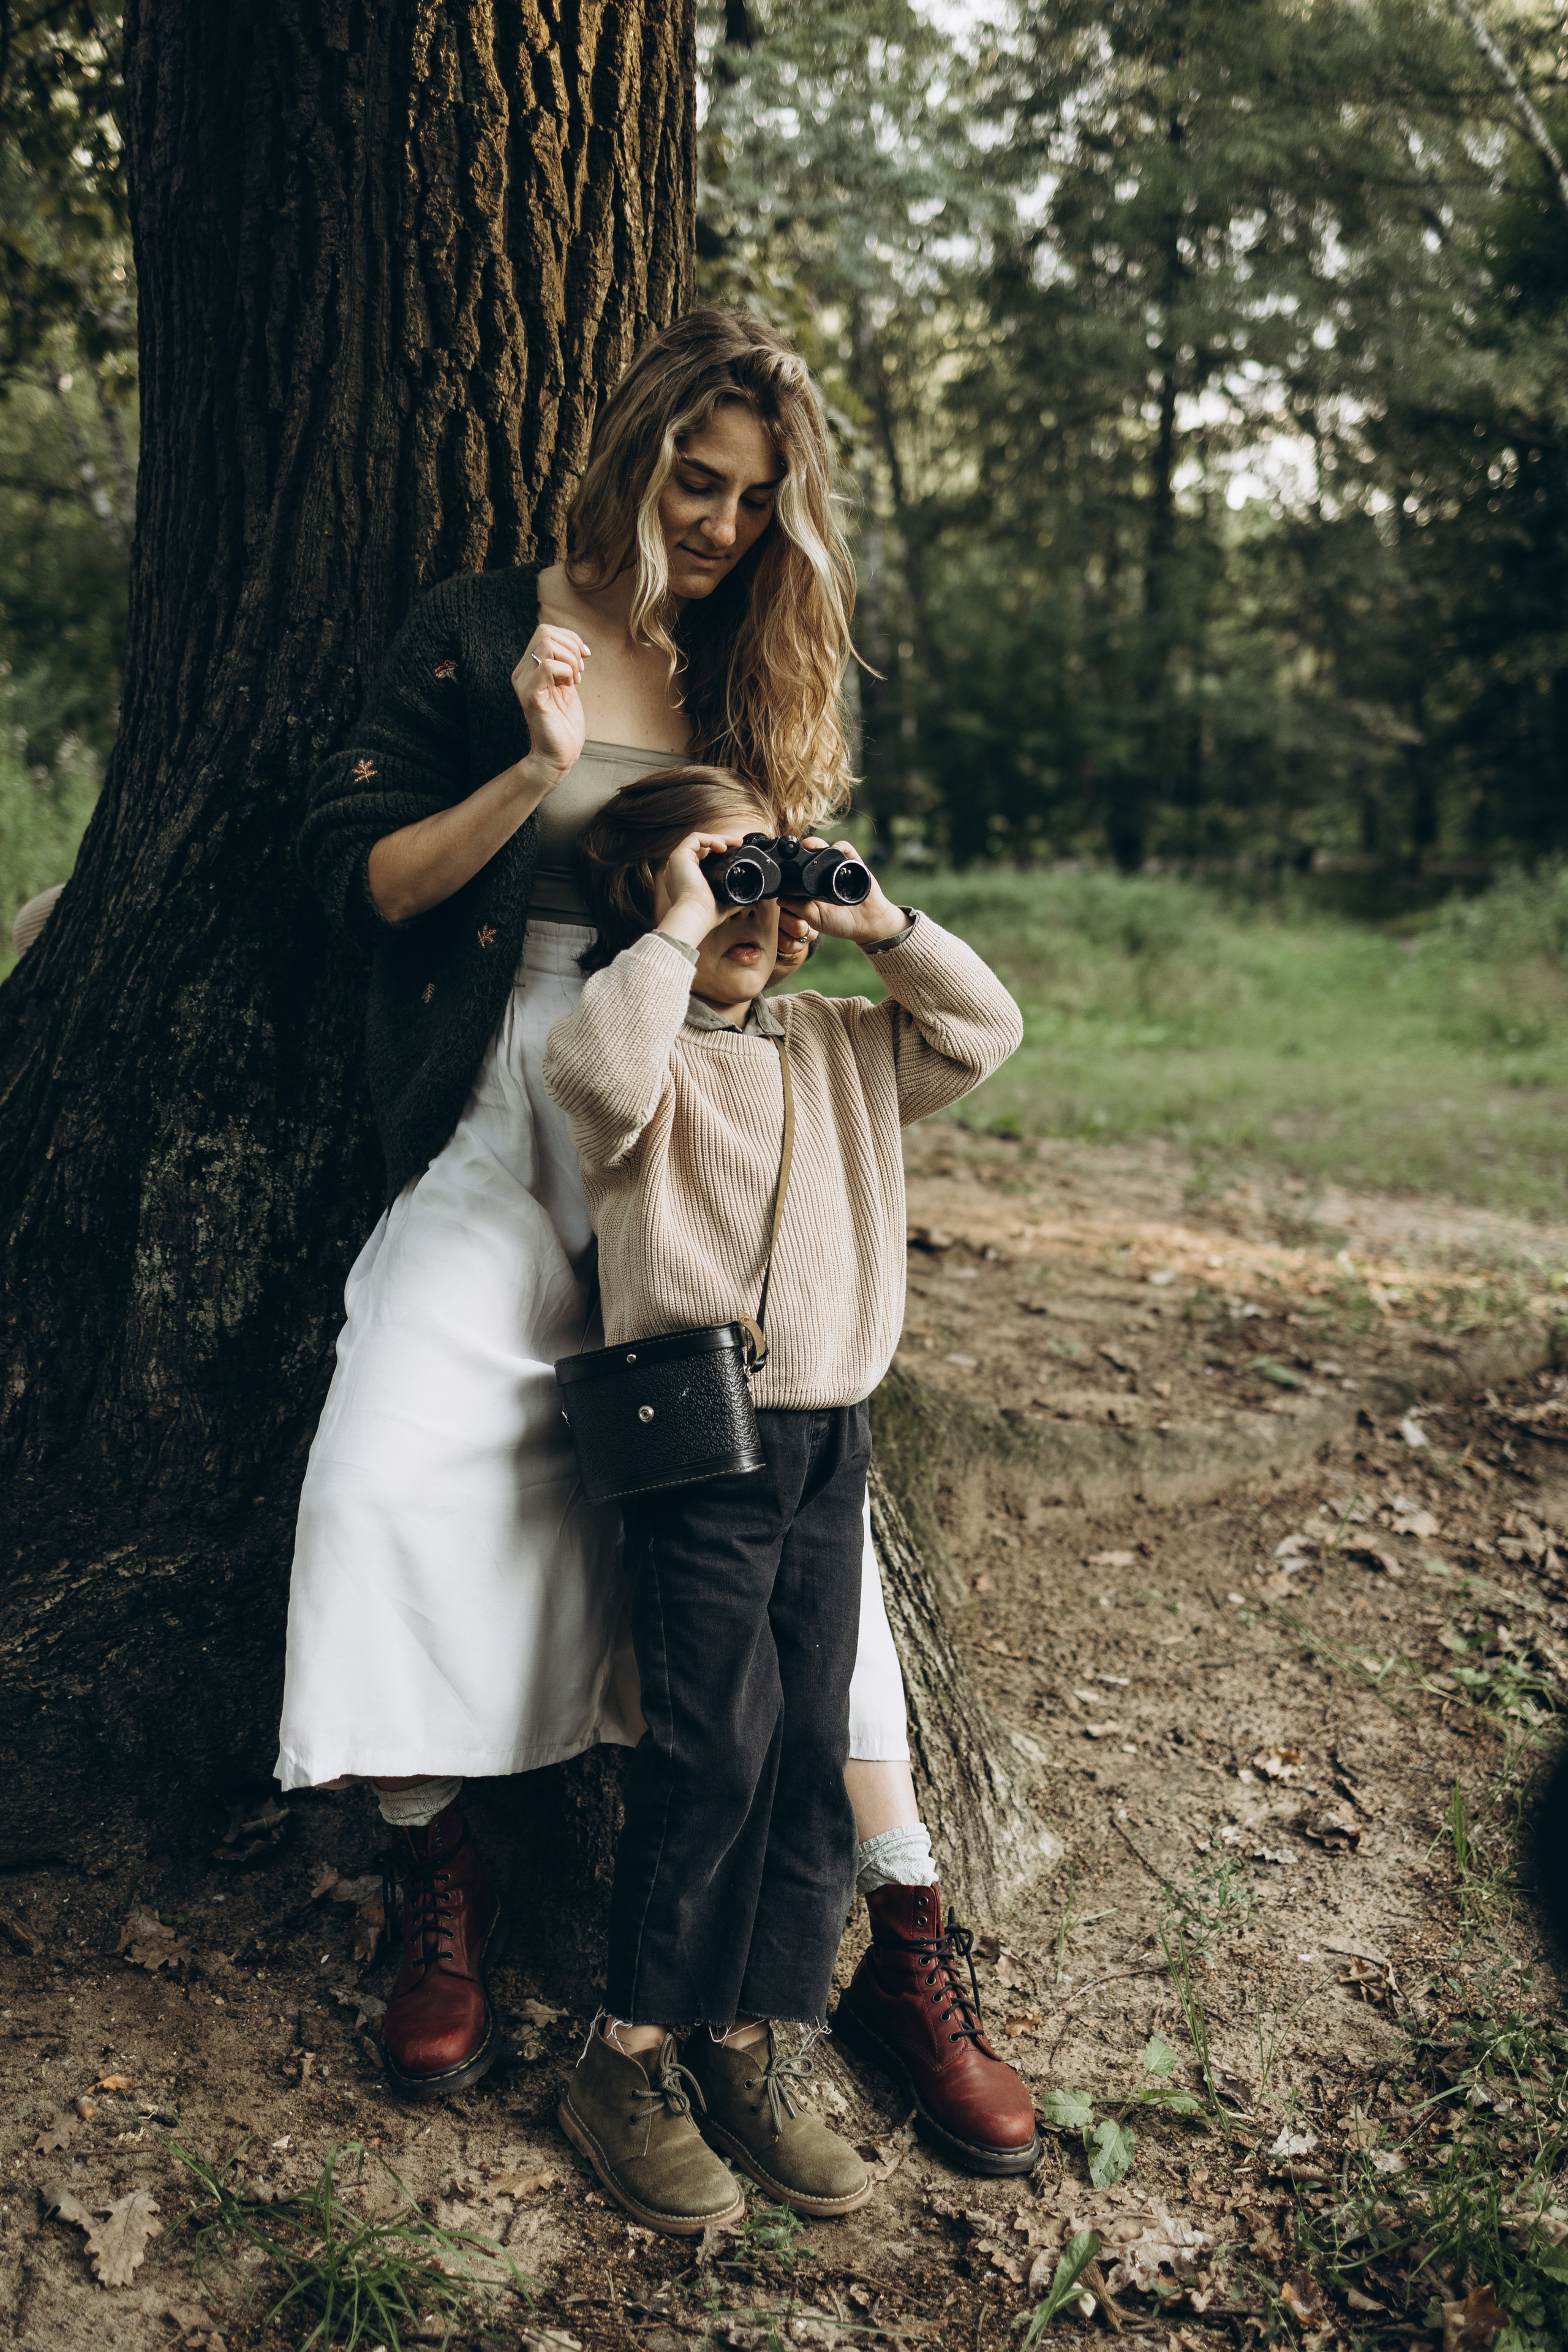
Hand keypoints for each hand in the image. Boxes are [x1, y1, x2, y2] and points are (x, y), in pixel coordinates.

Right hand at [510, 625, 589, 783]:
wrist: (559, 755)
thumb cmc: (564, 723)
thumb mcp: (566, 685)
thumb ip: (565, 665)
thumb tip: (574, 643)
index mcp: (529, 668)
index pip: (545, 631)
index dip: (570, 638)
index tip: (584, 657)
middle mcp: (522, 673)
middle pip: (545, 632)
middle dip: (571, 646)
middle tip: (580, 671)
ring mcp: (525, 684)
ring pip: (546, 644)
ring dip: (570, 658)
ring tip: (575, 679)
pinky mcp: (532, 697)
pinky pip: (548, 667)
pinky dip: (566, 671)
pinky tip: (571, 686)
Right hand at [653, 828, 754, 947]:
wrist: (695, 915)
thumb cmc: (706, 913)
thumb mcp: (725, 902)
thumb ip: (734, 896)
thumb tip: (751, 895)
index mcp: (688, 878)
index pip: (703, 858)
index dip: (719, 852)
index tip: (735, 850)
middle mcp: (680, 869)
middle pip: (702, 847)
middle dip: (721, 841)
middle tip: (738, 842)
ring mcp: (678, 862)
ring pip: (699, 840)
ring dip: (718, 838)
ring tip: (733, 842)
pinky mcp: (679, 856)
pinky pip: (694, 838)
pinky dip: (709, 839)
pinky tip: (722, 847)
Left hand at [786, 840, 909, 947]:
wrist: (867, 923)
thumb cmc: (840, 922)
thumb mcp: (815, 918)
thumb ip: (799, 909)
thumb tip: (780, 900)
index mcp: (812, 885)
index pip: (799, 869)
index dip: (791, 863)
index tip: (782, 861)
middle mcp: (824, 873)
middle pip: (811, 855)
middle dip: (803, 849)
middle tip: (794, 850)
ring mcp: (839, 867)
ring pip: (826, 848)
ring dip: (817, 844)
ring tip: (809, 845)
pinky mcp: (854, 863)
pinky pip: (846, 849)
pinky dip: (840, 846)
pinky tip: (834, 849)